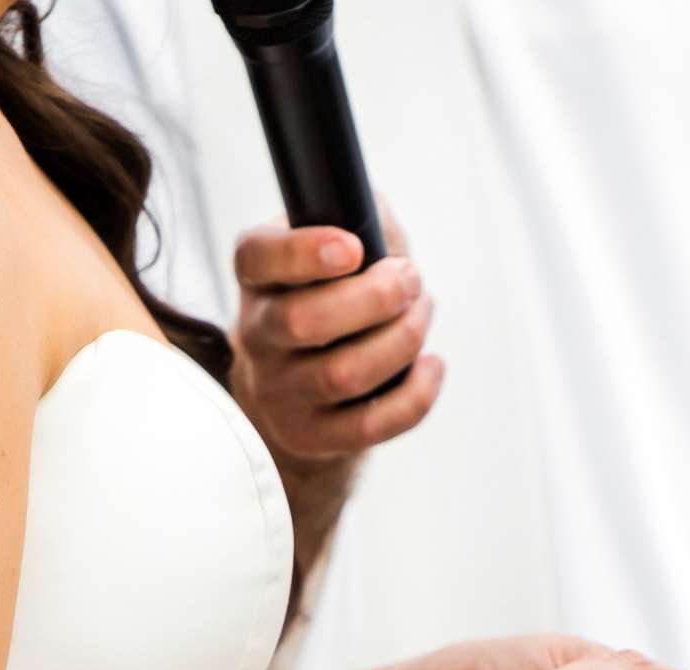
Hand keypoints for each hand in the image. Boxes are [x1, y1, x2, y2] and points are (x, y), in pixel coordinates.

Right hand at [230, 200, 444, 463]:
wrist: (303, 385)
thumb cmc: (331, 296)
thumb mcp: (337, 244)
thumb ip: (357, 214)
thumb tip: (376, 213)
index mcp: (258, 278)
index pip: (258, 259)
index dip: (303, 252)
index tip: (354, 247)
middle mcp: (257, 336)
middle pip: (303, 323)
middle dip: (375, 298)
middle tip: (410, 278)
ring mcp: (281, 392)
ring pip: (343, 375)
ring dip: (402, 340)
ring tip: (422, 312)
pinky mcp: (313, 436)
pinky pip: (370, 425)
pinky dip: (415, 395)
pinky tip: (432, 365)